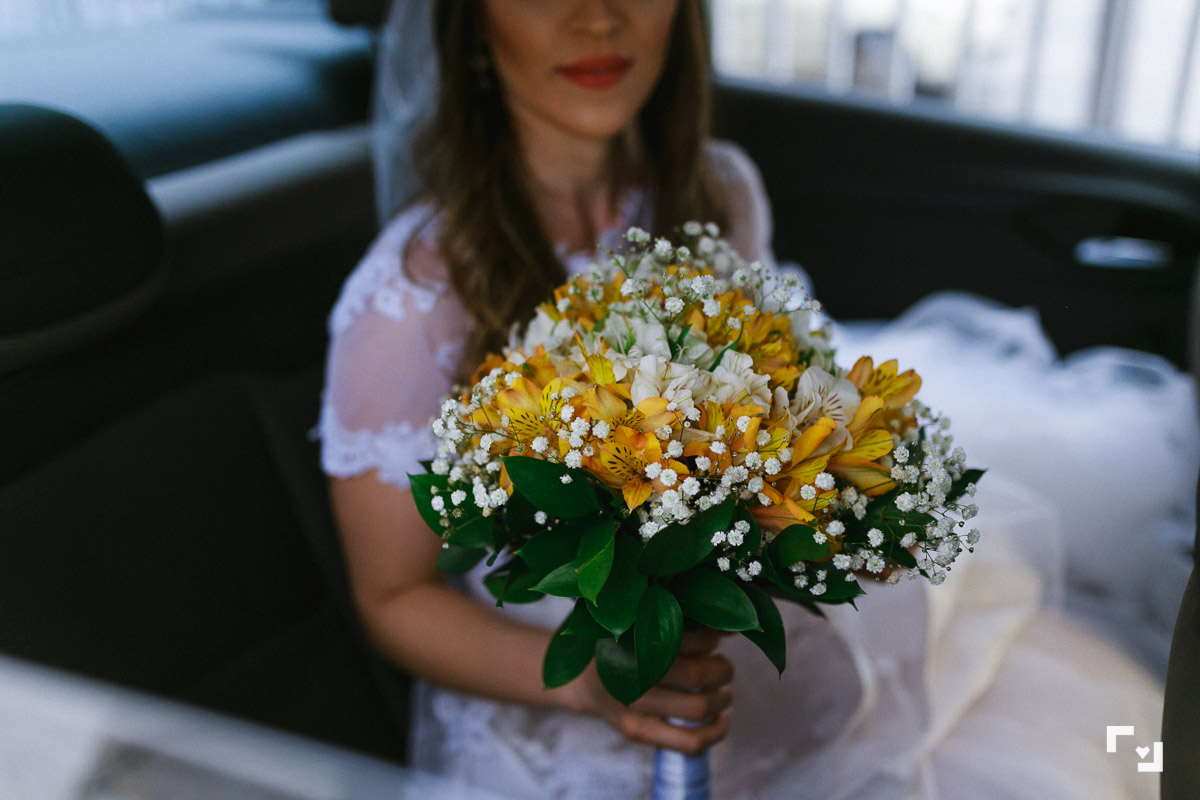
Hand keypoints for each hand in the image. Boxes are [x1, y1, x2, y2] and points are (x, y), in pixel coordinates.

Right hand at [575, 629, 733, 754]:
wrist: (581, 679)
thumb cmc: (623, 645)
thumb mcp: (644, 624)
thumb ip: (685, 622)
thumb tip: (731, 628)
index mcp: (634, 637)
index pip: (690, 639)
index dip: (713, 639)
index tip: (715, 639)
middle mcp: (631, 672)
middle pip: (697, 675)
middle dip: (722, 669)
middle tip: (723, 666)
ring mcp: (632, 706)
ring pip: (698, 708)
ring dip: (722, 698)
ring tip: (722, 690)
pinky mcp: (636, 731)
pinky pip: (689, 742)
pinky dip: (716, 731)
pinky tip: (721, 718)